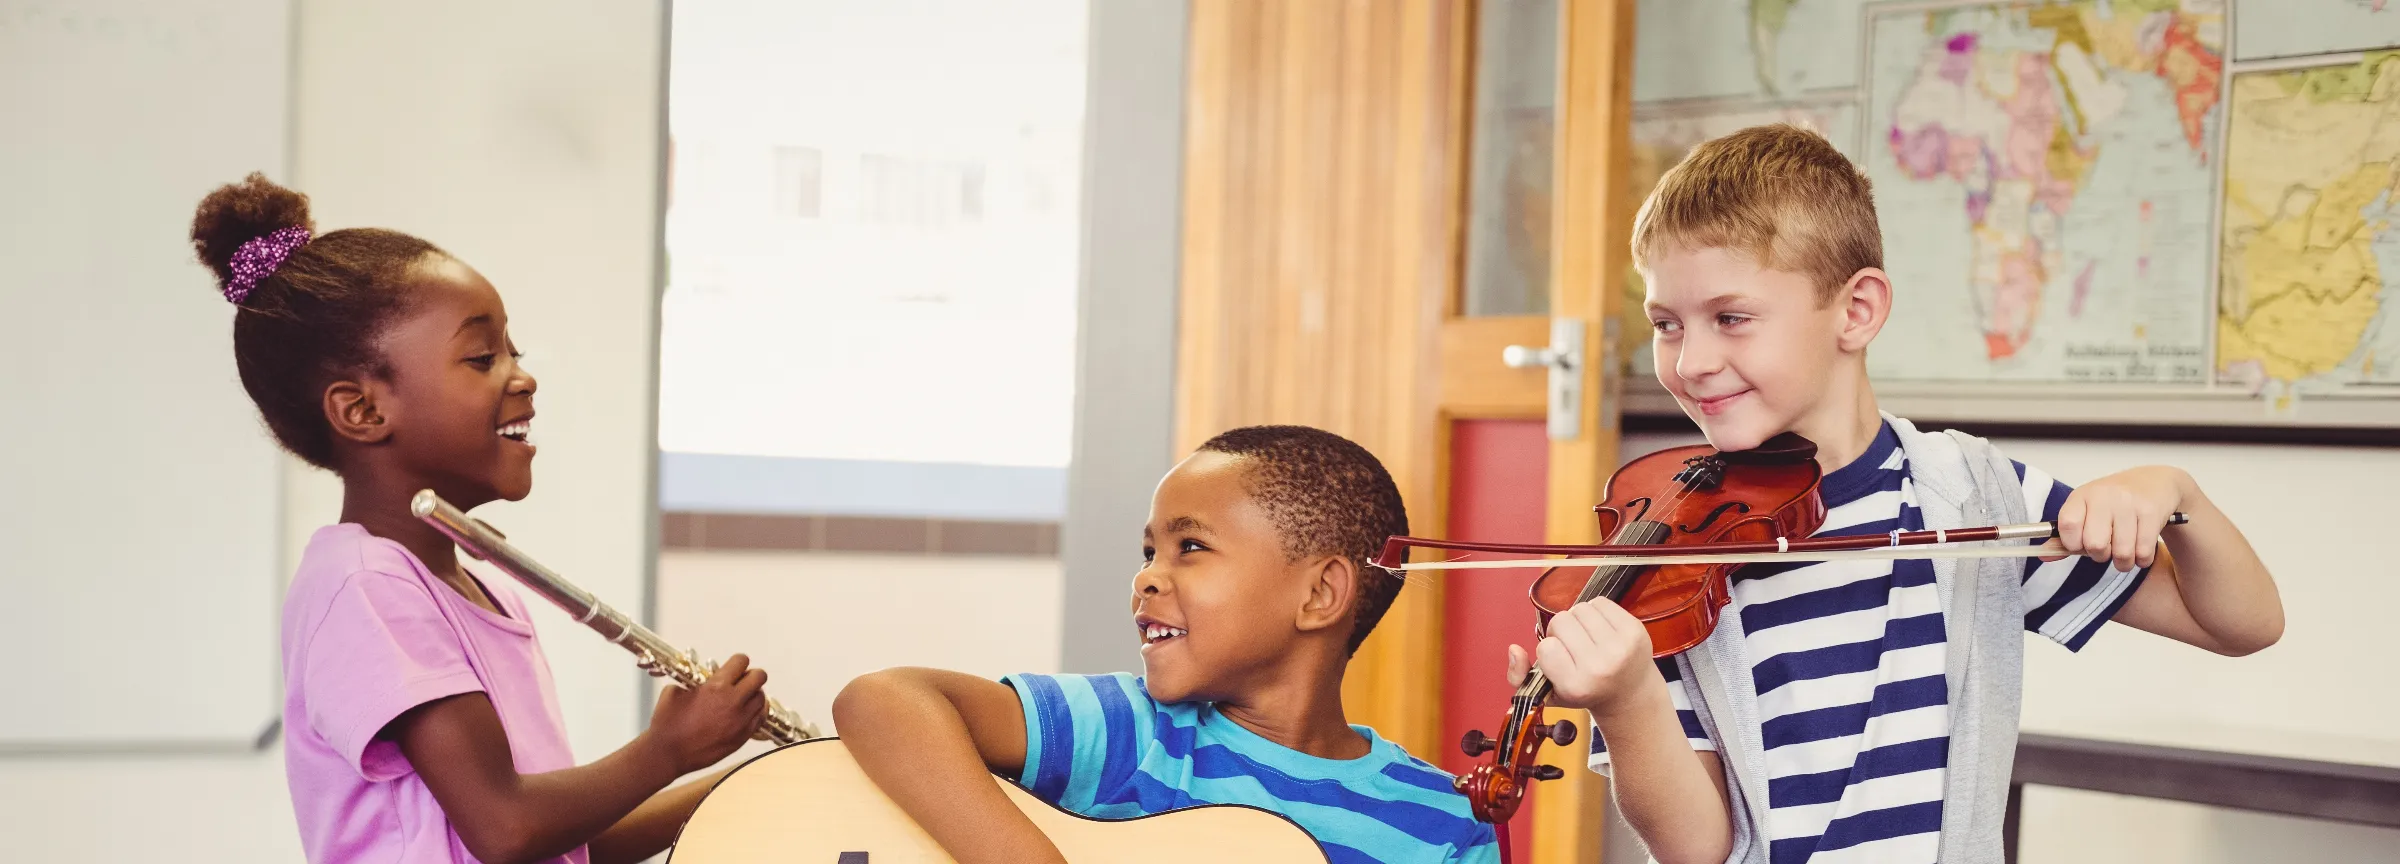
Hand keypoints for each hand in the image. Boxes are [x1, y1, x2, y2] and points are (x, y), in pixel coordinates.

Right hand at [643, 653, 768, 775]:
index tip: (732, 667)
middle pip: (759, 677)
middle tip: (740, 681)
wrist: (668, 753)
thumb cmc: (667, 722)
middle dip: (750, 675)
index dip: (736, 662)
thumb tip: (704, 679)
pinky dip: (755, 712)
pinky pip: (760, 718)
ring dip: (753, 695)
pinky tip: (744, 713)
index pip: (741, 661)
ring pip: (762, 698)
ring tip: (741, 698)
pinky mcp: (743, 737)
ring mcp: (741, 721)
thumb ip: (695, 681)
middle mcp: (733, 702)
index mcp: (716, 687)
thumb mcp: (675, 691)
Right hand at [1505, 598, 1661, 716]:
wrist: (1631, 694)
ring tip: (1587, 637)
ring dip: (1579, 620)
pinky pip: (1601, 602)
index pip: (1545, 647)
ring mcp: (1620, 647)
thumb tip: (1514, 649)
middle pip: (1560, 621)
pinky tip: (1600, 629)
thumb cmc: (1587, 692)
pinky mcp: (1634, 630)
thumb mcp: (1550, 694)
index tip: (1560, 661)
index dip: (1549, 650)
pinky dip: (1596, 611)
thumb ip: (1520, 677)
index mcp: (1576, 685)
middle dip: (1561, 631)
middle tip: (1572, 647)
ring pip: (1580, 608)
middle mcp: (1599, 667)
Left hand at [2055, 466, 2189, 571]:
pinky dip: (2141, 560)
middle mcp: (2104, 496)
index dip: (2072, 544)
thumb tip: (2044, 556)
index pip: (2067, 525)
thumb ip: (2066, 535)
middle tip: (2106, 549)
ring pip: (2122, 553)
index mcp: (2082, 496)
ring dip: (2123, 562)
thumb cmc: (2114, 502)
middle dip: (2100, 556)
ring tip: (2124, 552)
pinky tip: (2140, 549)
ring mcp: (2129, 503)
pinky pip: (2143, 553)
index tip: (2080, 546)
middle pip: (2095, 545)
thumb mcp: (2086, 510)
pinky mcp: (2152, 513)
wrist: (2154, 482)